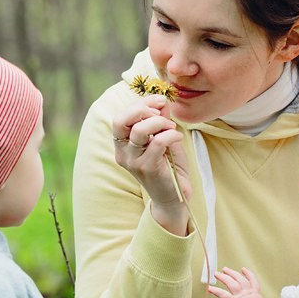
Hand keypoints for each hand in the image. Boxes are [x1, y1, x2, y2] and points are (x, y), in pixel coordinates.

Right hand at [111, 96, 190, 235]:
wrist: (174, 197)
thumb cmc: (168, 167)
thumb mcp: (164, 138)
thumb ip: (161, 120)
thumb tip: (161, 100)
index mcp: (122, 144)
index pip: (121, 117)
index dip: (139, 104)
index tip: (159, 101)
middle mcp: (122, 153)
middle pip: (120, 120)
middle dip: (142, 109)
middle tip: (162, 111)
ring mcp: (133, 162)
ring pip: (139, 130)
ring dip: (159, 122)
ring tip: (171, 127)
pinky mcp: (147, 168)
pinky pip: (157, 142)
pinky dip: (171, 134)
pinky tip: (178, 137)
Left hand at [207, 267, 265, 297]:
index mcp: (255, 295)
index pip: (253, 281)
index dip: (248, 274)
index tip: (243, 269)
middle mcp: (247, 293)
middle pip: (240, 279)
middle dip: (232, 273)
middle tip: (225, 269)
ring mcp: (239, 296)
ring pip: (231, 282)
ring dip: (223, 277)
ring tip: (217, 273)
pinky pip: (221, 294)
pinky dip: (215, 290)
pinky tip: (209, 288)